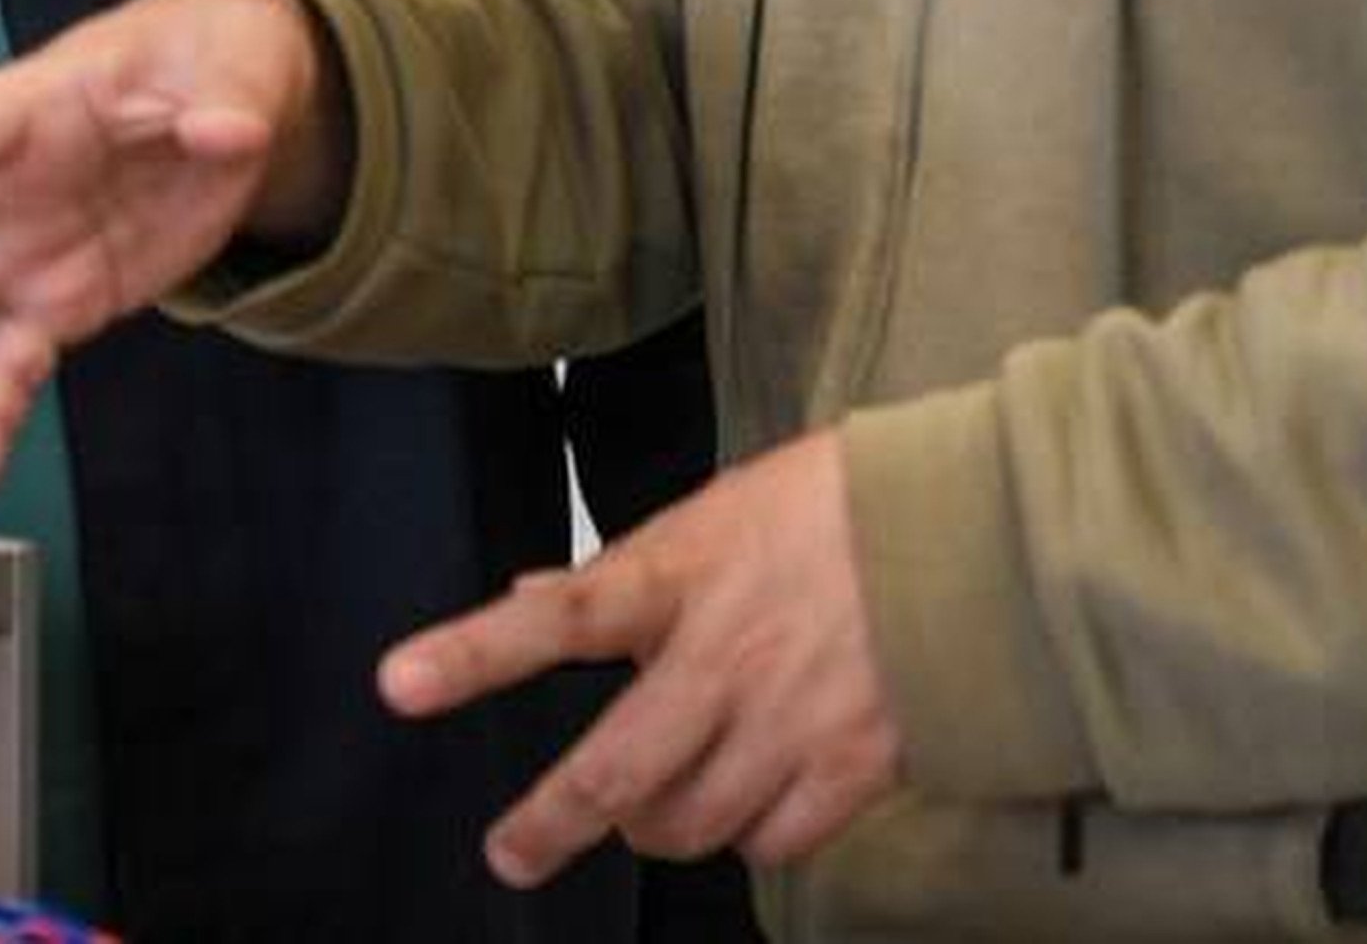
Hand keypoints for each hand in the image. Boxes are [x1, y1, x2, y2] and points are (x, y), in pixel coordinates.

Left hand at [378, 428, 902, 885]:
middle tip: (511, 855)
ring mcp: (789, 723)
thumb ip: (621, 573)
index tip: (398, 685)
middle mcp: (723, 660)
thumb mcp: (709, 516)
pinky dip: (748, 840)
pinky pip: (772, 843)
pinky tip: (749, 807)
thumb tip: (533, 596)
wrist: (968, 534)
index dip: (472, 654)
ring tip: (650, 811)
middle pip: (615, 771)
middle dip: (549, 823)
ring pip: (688, 824)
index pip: (555, 617)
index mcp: (675, 578)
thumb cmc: (826, 511)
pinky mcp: (854, 770)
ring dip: (657, 829)